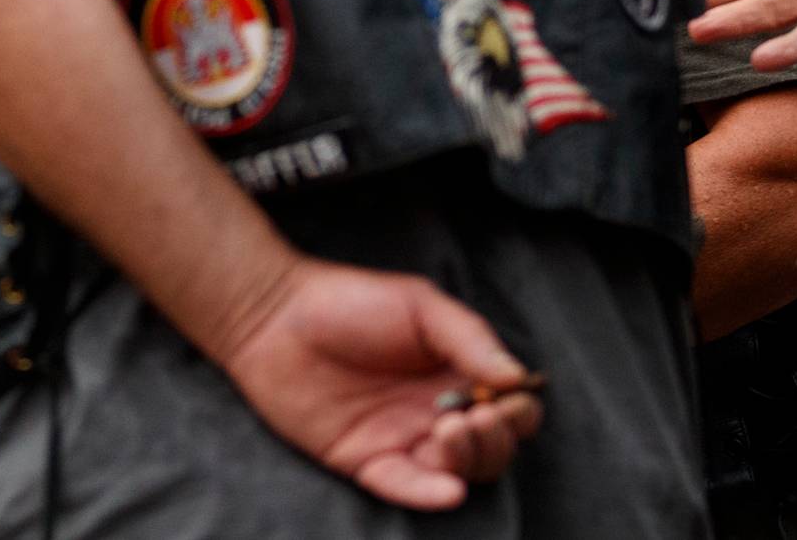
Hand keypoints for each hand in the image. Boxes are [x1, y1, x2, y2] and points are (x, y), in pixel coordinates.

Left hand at [212, 256, 542, 509]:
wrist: (277, 316)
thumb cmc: (351, 301)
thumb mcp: (421, 306)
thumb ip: (470, 339)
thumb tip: (518, 379)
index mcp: (458, 374)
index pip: (512, 409)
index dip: (519, 411)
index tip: (506, 399)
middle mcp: (437, 412)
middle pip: (493, 448)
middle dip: (497, 440)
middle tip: (477, 416)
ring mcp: (403, 440)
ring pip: (457, 473)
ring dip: (469, 462)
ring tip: (450, 431)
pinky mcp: (365, 461)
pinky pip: (404, 487)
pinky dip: (430, 495)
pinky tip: (448, 490)